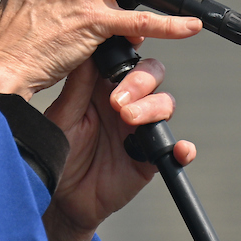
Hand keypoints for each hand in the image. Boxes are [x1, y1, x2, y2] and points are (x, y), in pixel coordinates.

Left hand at [40, 57, 196, 240]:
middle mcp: (125, 102)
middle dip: (141, 81)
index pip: (124, 58)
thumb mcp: (62, 117)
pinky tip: (179, 149)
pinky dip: (183, 147)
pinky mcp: (150, 156)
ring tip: (129, 119)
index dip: (132, 46)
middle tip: (117, 100)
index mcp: (101, 86)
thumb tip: (86, 50)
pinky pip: (175, 148)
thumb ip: (78, 86)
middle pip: (151, 74)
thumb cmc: (58, 153)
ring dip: (153, 107)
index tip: (130, 42)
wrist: (62, 199)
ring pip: (165, 103)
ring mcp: (140, 128)